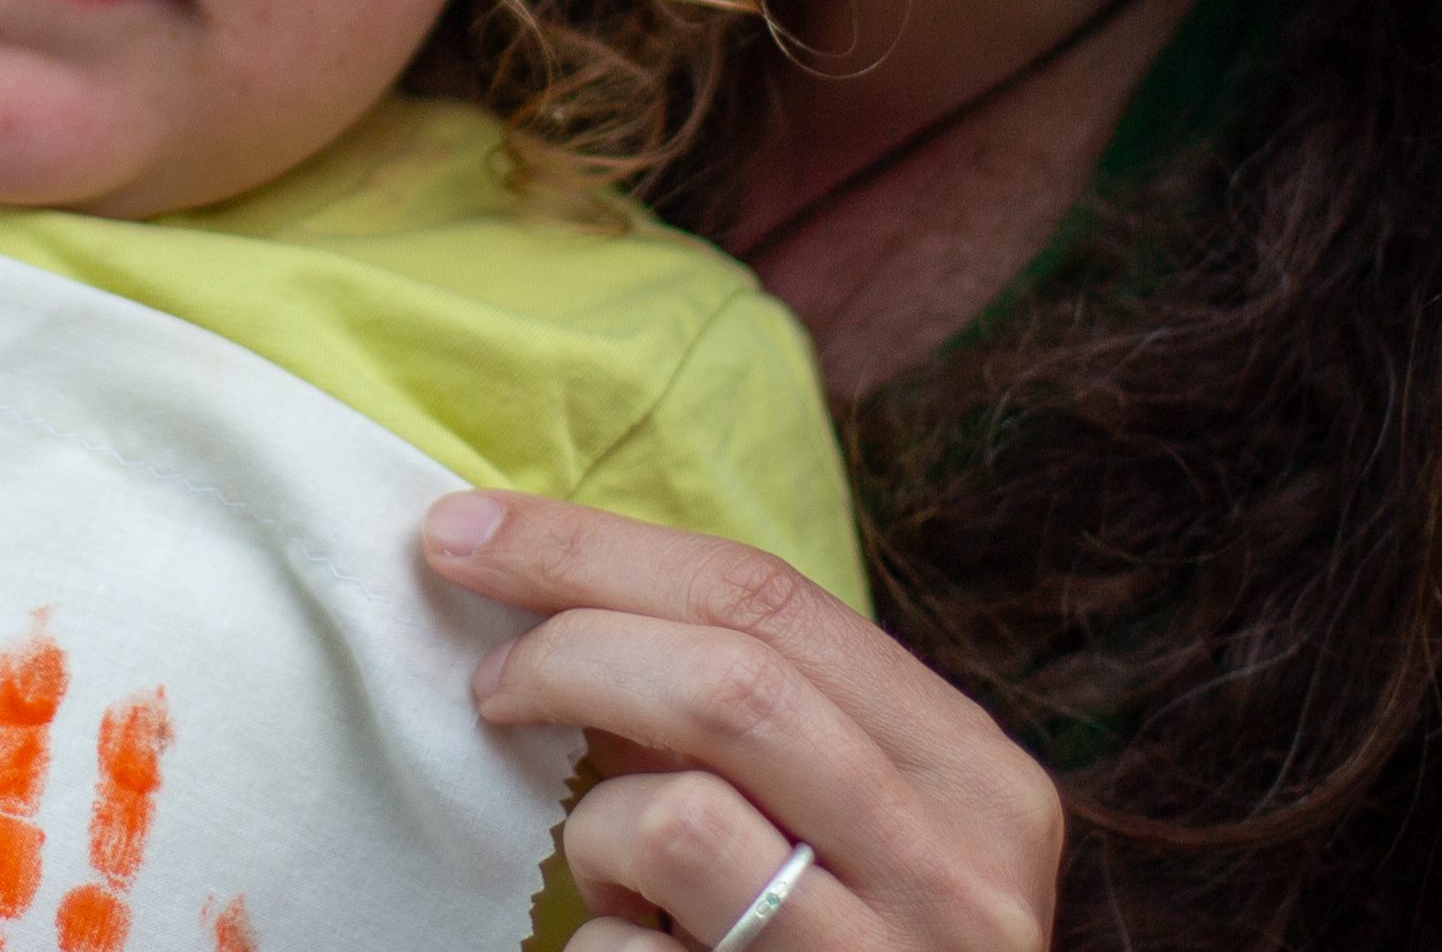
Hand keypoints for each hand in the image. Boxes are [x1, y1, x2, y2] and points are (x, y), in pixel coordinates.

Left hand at [419, 491, 1058, 951]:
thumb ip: (769, 726)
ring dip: (595, 833)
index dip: (598, 547)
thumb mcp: (861, 828)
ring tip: (603, 879)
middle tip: (484, 676)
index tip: (466, 531)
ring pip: (678, 819)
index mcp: (976, 774)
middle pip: (729, 680)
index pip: (773, 596)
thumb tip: (569, 598)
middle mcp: (962, 866)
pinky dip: (601, 950)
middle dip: (571, 645)